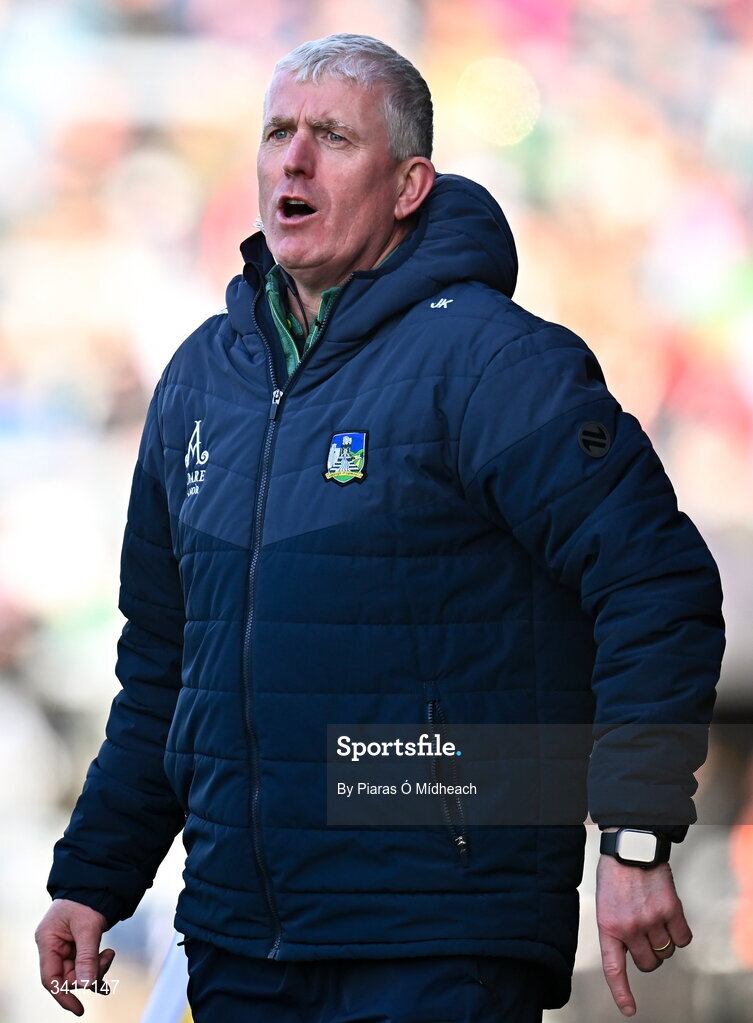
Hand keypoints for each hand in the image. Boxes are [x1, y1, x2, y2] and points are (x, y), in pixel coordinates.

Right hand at [35, 899, 113, 1015]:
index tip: (78, 1008)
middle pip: (67, 976)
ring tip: (109, 954)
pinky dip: (96, 967)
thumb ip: (87, 956)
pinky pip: (84, 964)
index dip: (63, 995)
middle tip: (107, 958)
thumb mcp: (87, 927)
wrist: (95, 882)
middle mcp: (53, 947)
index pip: (50, 978)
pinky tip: (107, 965)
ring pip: (79, 972)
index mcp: (47, 941)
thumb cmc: (86, 900)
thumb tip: (87, 985)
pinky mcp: (76, 946)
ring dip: (96, 969)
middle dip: (88, 974)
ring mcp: (64, 947)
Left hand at [596, 854, 691, 1016]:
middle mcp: (629, 927)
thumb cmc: (616, 874)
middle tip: (645, 934)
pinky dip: (681, 933)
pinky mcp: (671, 910)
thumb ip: (617, 930)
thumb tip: (632, 952)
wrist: (632, 846)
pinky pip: (683, 939)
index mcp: (608, 926)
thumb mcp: (605, 905)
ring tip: (655, 917)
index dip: (621, 992)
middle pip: (648, 963)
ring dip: (664, 941)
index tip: (629, 1009)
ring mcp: (651, 920)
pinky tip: (671, 916)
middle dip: (648, 954)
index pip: (614, 968)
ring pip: (666, 952)